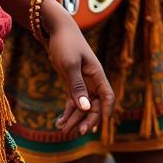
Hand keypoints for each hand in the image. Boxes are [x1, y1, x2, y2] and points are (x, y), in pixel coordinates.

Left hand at [42, 1, 114, 137]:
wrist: (56, 29)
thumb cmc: (65, 43)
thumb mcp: (69, 64)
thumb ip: (77, 86)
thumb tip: (86, 108)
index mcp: (97, 74)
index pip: (107, 96)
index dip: (106, 111)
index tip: (98, 126)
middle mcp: (92, 80)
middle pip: (95, 105)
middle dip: (87, 119)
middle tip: (77, 133)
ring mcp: (82, 82)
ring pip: (83, 105)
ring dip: (75, 119)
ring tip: (64, 131)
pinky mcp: (72, 82)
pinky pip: (73, 101)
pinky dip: (68, 112)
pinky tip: (59, 122)